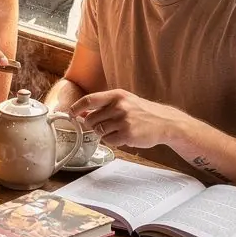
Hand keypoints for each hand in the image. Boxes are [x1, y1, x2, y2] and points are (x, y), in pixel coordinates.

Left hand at [70, 87, 187, 149]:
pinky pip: (109, 141)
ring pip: (99, 131)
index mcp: (116, 95)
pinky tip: (123, 136)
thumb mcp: (123, 101)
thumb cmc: (142, 111)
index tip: (70, 113)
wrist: (164, 122)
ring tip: (116, 130)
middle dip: (92, 125)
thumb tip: (81, 112)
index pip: (89, 100)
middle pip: (91, 119)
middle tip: (103, 126)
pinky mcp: (127, 134)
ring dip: (103, 133)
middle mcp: (119, 106)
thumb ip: (103, 105)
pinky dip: (112, 141)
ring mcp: (123, 120)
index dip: (76, 108)